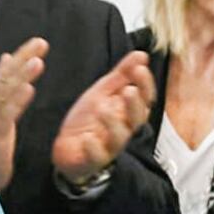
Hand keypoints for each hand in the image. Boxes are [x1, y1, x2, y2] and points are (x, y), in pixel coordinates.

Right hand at [0, 37, 47, 191]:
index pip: (1, 78)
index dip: (18, 60)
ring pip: (2, 95)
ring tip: (37, 61)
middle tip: (40, 43)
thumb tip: (7, 59)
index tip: (34, 44)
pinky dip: (14, 103)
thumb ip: (1, 90)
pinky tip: (27, 90)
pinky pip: (3, 118)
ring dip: (19, 76)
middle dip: (22, 60)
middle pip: (2, 80)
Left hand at [52, 50, 153, 183]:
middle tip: (128, 90)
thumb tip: (141, 54)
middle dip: (134, 104)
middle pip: (136, 118)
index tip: (139, 69)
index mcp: (127, 111)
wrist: (69, 147)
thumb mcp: (104, 91)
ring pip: (119, 138)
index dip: (144, 84)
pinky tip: (87, 139)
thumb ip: (122, 74)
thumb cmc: (90, 119)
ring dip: (113, 123)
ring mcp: (109, 146)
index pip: (144, 97)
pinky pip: (96, 156)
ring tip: (103, 110)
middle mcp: (123, 128)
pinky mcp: (92, 159)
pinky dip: (93, 148)